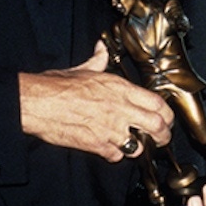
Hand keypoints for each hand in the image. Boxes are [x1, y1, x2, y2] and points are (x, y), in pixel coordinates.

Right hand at [19, 41, 173, 161]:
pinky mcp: (97, 145)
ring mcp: (110, 128)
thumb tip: (101, 49)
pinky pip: (116, 156)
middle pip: (157, 126)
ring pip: (139, 145)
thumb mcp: (83, 68)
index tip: (167, 119)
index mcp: (120, 88)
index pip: (158, 103)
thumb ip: (98, 60)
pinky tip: (110, 149)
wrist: (38, 102)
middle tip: (162, 138)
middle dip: (163, 135)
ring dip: (138, 147)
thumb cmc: (57, 85)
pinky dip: (115, 155)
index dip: (167, 114)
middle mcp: (120, 108)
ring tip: (133, 144)